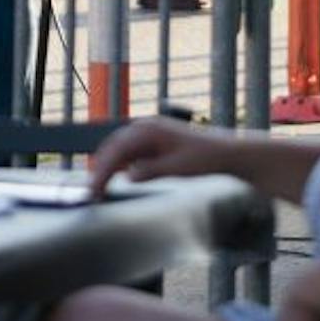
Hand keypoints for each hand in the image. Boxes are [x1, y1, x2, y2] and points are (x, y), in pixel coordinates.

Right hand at [87, 117, 234, 197]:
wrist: (227, 153)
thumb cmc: (206, 158)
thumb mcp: (177, 168)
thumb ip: (150, 171)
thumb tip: (127, 176)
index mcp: (148, 129)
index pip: (116, 151)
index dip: (102, 171)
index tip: (94, 190)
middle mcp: (144, 127)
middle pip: (112, 148)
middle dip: (100, 169)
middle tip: (92, 193)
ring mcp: (148, 133)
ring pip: (118, 150)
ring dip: (108, 167)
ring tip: (99, 188)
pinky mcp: (153, 142)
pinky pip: (128, 152)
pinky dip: (119, 165)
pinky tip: (116, 178)